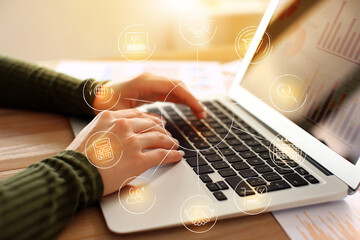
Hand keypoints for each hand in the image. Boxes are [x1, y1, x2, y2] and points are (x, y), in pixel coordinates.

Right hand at [66, 109, 183, 195]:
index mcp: (110, 117)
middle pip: (151, 124)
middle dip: (162, 130)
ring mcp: (132, 142)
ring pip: (159, 138)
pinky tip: (177, 155)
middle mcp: (123, 125)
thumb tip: (119, 135)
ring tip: (174, 145)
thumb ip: (107, 129)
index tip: (157, 122)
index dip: (151, 119)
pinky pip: (161, 154)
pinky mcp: (138, 159)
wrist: (74, 173)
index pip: (137, 114)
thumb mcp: (90, 133)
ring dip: (170, 142)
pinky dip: (172, 155)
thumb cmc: (78, 158)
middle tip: (168, 135)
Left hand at [92, 73, 207, 118]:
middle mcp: (150, 79)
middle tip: (202, 115)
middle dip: (192, 100)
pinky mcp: (151, 89)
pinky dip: (181, 100)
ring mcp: (151, 83)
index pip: (174, 87)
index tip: (199, 111)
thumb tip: (161, 127)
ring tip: (199, 114)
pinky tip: (188, 108)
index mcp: (144, 82)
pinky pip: (170, 92)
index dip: (189, 99)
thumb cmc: (104, 104)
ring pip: (176, 88)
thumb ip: (139, 118)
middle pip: (179, 86)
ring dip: (189, 100)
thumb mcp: (120, 113)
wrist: (96, 96)